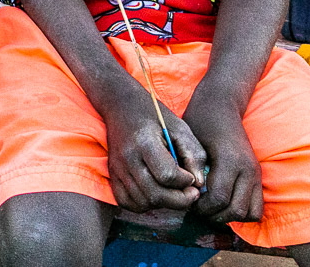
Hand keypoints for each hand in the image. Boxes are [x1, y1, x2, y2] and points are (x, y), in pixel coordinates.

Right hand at [103, 90, 205, 213]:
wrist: (121, 105)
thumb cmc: (155, 116)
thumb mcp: (180, 129)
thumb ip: (193, 155)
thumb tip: (197, 184)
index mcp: (144, 142)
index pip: (167, 176)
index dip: (185, 182)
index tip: (191, 177)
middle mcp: (127, 158)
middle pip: (154, 194)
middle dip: (179, 200)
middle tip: (191, 193)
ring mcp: (117, 168)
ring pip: (142, 202)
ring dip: (163, 204)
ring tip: (174, 192)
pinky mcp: (112, 174)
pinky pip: (127, 202)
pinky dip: (143, 205)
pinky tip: (156, 194)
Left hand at [184, 101, 261, 222]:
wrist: (221, 105)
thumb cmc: (200, 122)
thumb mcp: (190, 143)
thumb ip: (191, 169)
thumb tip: (187, 195)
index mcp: (229, 160)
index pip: (219, 198)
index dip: (201, 207)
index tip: (189, 201)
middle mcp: (247, 169)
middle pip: (235, 210)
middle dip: (214, 215)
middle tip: (198, 208)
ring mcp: (255, 173)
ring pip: (249, 213)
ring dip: (229, 216)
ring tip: (211, 207)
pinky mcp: (258, 176)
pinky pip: (257, 207)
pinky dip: (242, 212)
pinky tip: (224, 203)